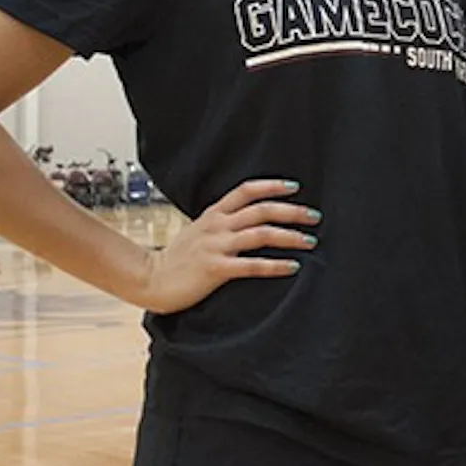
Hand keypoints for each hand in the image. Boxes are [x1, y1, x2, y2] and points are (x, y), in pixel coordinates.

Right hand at [133, 179, 318, 313]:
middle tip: (314, 217)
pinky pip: (252, 265)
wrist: (150, 280)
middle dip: (292, 211)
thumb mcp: (199, 230)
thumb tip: (251, 218)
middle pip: (261, 210)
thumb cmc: (178, 258)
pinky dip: (275, 265)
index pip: (246, 190)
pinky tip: (292, 266)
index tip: (295, 187)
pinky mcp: (215, 269)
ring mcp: (216, 246)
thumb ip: (222, 222)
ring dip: (289, 236)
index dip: (272, 186)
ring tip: (309, 241)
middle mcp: (217, 226)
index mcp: (213, 214)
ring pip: (260, 234)